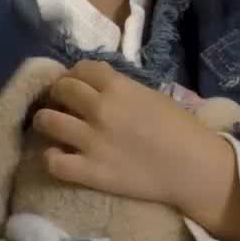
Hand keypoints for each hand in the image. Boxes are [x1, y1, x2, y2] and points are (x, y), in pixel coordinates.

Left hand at [33, 61, 239, 240]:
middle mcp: (100, 109)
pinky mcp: (90, 171)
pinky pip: (53, 162)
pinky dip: (51, 158)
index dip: (74, 75)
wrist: (194, 168)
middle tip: (63, 106)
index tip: (75, 85)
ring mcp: (92, 141)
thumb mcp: (152, 96)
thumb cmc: (181, 130)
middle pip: (60, 90)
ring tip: (53, 129)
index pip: (80, 69)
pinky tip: (59, 157)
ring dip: (46, 122)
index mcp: (118, 87)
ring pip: (46, 121)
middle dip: (57, 95)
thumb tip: (100, 88)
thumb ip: (123, 89)